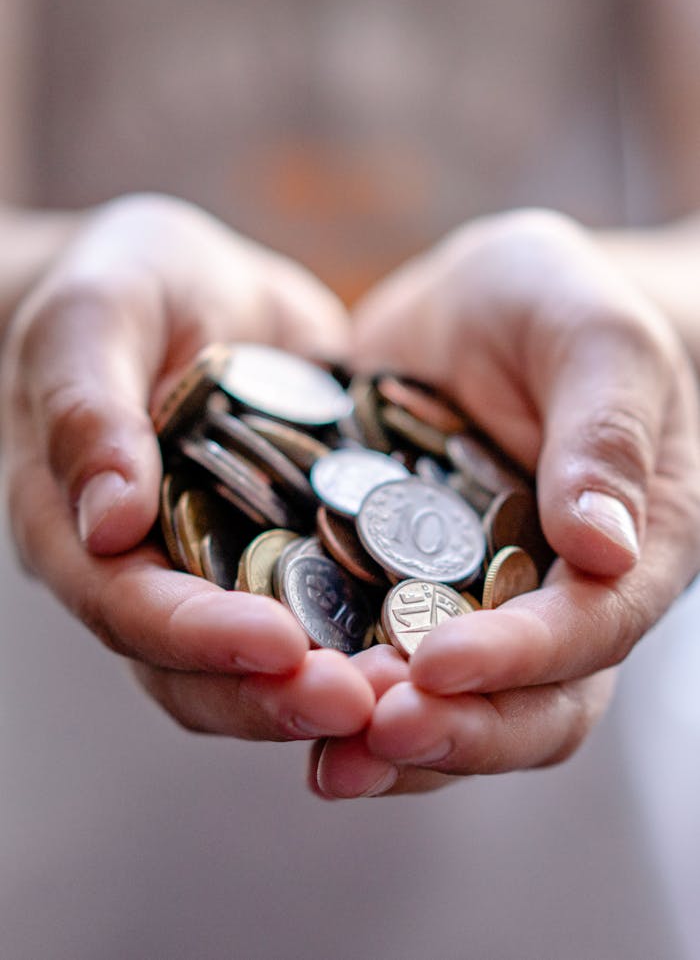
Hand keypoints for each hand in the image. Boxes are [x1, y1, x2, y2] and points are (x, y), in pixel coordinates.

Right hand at [1, 193, 374, 740]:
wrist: (197, 284)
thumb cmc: (124, 283)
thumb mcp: (95, 315)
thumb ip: (87, 405)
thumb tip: (108, 518)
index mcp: (82, 531)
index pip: (127, 608)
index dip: (196, 636)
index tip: (276, 644)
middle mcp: (156, 573)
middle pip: (202, 671)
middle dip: (278, 694)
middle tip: (365, 701)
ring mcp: (230, 569)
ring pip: (272, 664)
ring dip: (337, 686)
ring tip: (416, 690)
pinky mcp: (301, 549)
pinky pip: (339, 608)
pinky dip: (380, 633)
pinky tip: (447, 635)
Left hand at [312, 208, 699, 796]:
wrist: (484, 307)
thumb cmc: (560, 304)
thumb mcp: (593, 336)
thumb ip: (606, 431)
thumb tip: (606, 549)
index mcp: (631, 548)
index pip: (591, 629)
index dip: (520, 658)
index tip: (438, 663)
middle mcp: (558, 600)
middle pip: (529, 708)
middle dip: (455, 731)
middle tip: (372, 730)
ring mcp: (478, 607)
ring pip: (456, 712)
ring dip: (393, 745)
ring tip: (324, 756)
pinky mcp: (400, 592)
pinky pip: (380, 666)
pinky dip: (343, 698)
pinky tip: (278, 702)